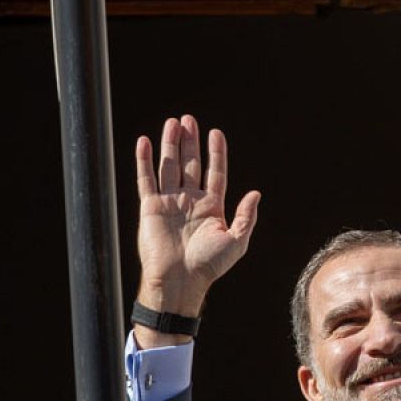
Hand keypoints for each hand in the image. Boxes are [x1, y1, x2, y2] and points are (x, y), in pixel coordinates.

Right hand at [135, 115, 260, 315]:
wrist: (180, 281)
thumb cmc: (208, 266)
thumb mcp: (236, 242)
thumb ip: (245, 217)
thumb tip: (256, 193)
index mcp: (211, 207)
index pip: (214, 172)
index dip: (215, 153)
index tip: (216, 133)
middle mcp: (189, 201)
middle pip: (190, 164)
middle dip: (190, 141)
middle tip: (188, 119)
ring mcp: (169, 202)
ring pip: (169, 166)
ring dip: (169, 144)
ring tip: (172, 123)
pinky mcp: (150, 207)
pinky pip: (146, 179)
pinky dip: (144, 160)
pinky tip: (144, 142)